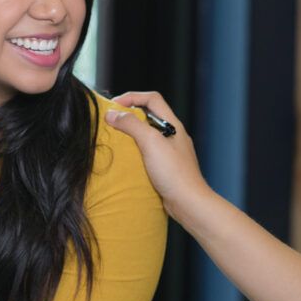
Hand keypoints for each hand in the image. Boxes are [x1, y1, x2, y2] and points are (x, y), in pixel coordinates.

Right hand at [104, 91, 211, 221]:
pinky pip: (148, 151)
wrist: (189, 203)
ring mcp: (170, 151)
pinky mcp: (166, 167)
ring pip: (147, 134)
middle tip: (111, 121)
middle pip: (149, 115)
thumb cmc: (174, 173)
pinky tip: (126, 160)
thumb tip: (112, 114)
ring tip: (115, 139)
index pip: (152, 99)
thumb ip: (131, 125)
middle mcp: (173, 135)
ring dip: (130, 133)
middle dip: (129, 114)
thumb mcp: (150, 142)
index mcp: (172, 125)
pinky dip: (135, 150)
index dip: (132, 97)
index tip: (113, 105)